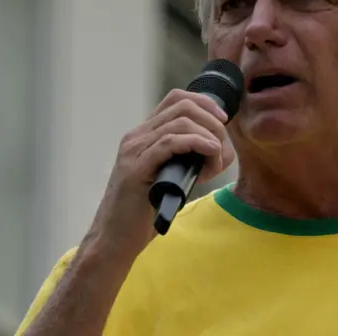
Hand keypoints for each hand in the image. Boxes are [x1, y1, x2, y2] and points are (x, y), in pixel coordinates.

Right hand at [82, 89, 233, 260]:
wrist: (114, 239)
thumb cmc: (145, 212)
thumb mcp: (173, 177)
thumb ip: (192, 160)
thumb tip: (221, 150)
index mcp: (144, 135)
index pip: (177, 98)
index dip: (205, 103)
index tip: (223, 121)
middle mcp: (136, 137)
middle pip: (183, 106)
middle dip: (212, 122)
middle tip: (222, 148)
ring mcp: (134, 151)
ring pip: (180, 122)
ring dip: (209, 137)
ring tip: (216, 159)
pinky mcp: (136, 169)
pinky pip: (170, 143)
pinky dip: (197, 143)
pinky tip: (211, 154)